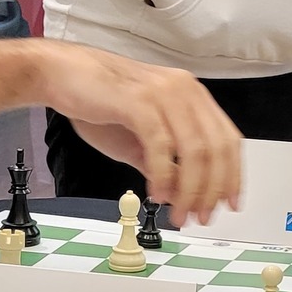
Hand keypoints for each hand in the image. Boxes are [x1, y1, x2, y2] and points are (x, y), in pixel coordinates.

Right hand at [32, 39, 242, 225]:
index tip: (229, 204)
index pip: (228, 140)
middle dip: (211, 191)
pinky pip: (161, 145)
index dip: (232, 176)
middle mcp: (184, 90)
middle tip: (200, 217)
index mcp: (191, 95)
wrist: (59, 74)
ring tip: (178, 213)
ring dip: (190, 190)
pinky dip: (162, 175)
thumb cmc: (97, 101)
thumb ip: (162, 166)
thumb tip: (180, 196)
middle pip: (217, 149)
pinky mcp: (139, 101)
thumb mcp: (137, 140)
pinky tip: (155, 193)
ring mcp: (163, 93)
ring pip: (195, 151)